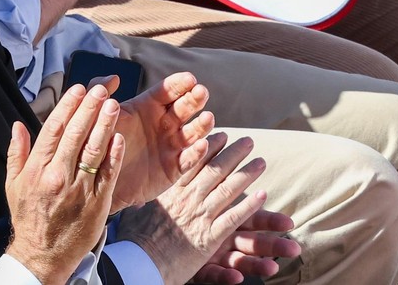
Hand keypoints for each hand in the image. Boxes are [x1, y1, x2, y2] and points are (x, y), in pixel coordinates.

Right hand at [5, 84, 124, 283]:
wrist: (43, 254)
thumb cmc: (29, 217)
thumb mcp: (13, 184)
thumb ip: (17, 152)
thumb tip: (18, 124)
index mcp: (36, 169)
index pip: (54, 129)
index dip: (68, 106)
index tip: (78, 89)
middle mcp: (57, 176)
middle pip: (75, 134)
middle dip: (89, 108)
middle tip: (100, 89)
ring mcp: (78, 189)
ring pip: (94, 150)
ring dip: (104, 124)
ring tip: (113, 104)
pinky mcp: (97, 202)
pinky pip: (108, 173)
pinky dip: (114, 154)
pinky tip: (119, 136)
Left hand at [110, 72, 213, 210]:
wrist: (97, 180)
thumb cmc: (98, 144)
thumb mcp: (98, 116)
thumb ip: (100, 94)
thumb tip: (113, 77)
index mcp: (146, 108)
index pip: (166, 92)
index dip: (178, 85)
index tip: (189, 78)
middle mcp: (162, 124)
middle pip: (183, 108)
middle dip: (194, 100)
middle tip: (201, 92)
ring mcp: (170, 146)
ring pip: (191, 133)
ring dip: (201, 125)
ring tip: (207, 117)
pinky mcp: (174, 168)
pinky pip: (188, 160)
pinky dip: (196, 153)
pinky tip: (201, 145)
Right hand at [118, 133, 281, 284]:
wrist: (138, 263)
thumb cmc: (134, 240)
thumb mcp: (137, 213)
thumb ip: (145, 203)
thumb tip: (141, 198)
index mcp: (171, 193)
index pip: (193, 164)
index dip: (209, 148)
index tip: (222, 135)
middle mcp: (187, 200)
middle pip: (214, 171)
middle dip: (233, 154)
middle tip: (248, 141)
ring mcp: (199, 217)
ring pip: (227, 190)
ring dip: (246, 175)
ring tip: (261, 162)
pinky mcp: (209, 237)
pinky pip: (233, 217)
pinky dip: (249, 206)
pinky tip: (262, 195)